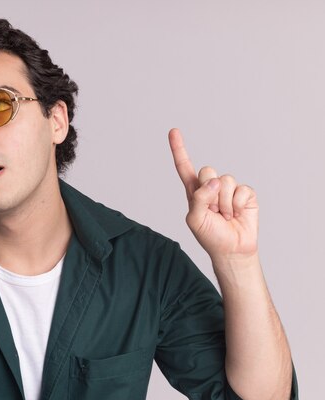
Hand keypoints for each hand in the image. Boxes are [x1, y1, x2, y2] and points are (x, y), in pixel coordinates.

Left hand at [168, 128, 258, 260]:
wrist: (232, 249)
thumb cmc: (210, 236)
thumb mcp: (195, 219)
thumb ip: (198, 198)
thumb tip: (214, 181)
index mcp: (194, 191)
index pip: (184, 167)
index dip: (179, 149)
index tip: (173, 131)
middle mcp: (211, 187)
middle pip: (207, 170)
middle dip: (209, 192)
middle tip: (213, 211)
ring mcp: (228, 189)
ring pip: (225, 180)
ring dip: (224, 203)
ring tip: (225, 216)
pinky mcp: (245, 194)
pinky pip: (241, 190)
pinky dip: (237, 205)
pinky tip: (237, 215)